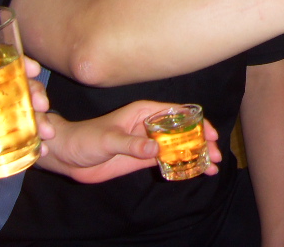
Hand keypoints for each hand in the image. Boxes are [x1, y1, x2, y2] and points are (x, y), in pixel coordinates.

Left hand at [38, 101, 221, 183]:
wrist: (67, 156)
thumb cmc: (85, 138)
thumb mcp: (108, 139)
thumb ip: (132, 144)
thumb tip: (156, 149)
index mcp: (143, 111)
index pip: (177, 113)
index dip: (196, 121)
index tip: (211, 134)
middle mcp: (149, 125)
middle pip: (182, 130)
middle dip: (201, 141)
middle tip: (216, 154)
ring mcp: (147, 142)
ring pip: (178, 146)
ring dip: (195, 154)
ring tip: (213, 166)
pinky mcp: (142, 159)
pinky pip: (167, 160)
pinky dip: (181, 165)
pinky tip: (195, 172)